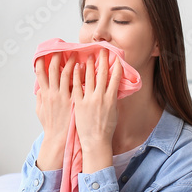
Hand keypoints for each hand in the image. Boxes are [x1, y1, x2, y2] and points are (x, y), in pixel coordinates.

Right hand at [34, 52, 74, 169]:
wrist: (60, 139)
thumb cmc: (51, 126)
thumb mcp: (40, 111)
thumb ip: (40, 98)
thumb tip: (40, 88)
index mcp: (45, 95)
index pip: (41, 74)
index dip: (42, 62)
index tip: (44, 53)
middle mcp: (55, 94)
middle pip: (54, 71)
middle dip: (57, 58)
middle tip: (62, 49)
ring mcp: (66, 97)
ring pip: (69, 74)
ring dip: (71, 62)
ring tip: (76, 54)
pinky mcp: (78, 101)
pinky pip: (81, 84)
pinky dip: (82, 74)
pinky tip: (85, 67)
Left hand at [72, 49, 121, 172]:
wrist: (96, 141)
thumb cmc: (106, 129)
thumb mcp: (113, 112)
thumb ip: (112, 99)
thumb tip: (112, 89)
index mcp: (111, 99)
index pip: (116, 78)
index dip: (116, 66)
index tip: (115, 57)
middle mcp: (101, 97)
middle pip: (102, 74)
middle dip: (102, 60)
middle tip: (101, 50)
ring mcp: (89, 100)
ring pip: (89, 78)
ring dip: (89, 65)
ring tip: (89, 57)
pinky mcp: (79, 103)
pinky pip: (77, 86)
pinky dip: (76, 76)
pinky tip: (75, 68)